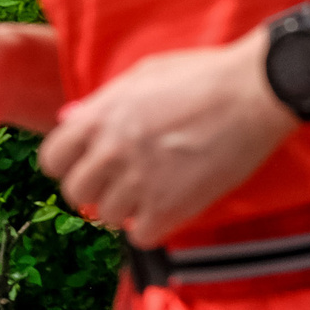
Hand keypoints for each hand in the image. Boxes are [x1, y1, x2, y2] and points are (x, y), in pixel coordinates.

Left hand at [36, 33, 298, 246]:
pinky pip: (140, 235)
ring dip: (126, 208)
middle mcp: (113, 150)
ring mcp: (140, 180)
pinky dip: (153, 227)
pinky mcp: (171, 205)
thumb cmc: (206, 75)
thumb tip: (69, 119)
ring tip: (152, 192)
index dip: (70, 165)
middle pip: (76, 193)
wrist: (256, 91)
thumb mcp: (145, 74)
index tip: (91, 166)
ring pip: (107, 216)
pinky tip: (169, 208)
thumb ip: (103, 101)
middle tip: (122, 183)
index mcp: (101, 116)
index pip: (52, 159)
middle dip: (97, 189)